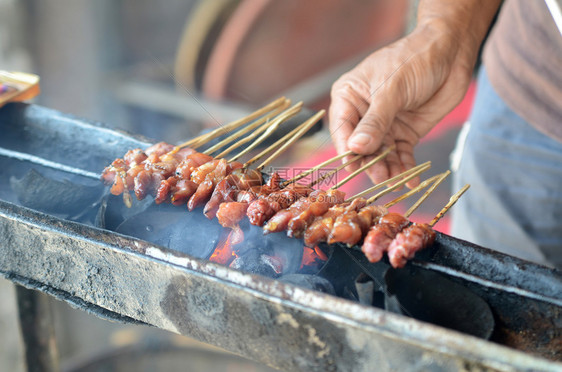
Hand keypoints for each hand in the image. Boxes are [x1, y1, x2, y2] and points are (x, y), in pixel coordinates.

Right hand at [329, 8, 494, 186]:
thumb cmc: (414, 60)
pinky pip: (401, 155)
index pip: (342, 129)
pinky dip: (406, 168)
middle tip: (380, 177)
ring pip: (381, 154)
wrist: (451, 52)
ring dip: (388, 169)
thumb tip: (356, 148)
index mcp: (349, 96)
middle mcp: (363, 114)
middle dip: (370, 163)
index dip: (347, 149)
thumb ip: (375, 121)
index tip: (354, 167)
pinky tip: (411, 180)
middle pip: (361, 146)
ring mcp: (384, 125)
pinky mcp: (405, 133)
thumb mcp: (391, 90)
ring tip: (397, 181)